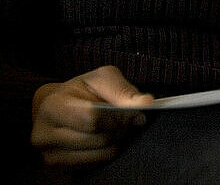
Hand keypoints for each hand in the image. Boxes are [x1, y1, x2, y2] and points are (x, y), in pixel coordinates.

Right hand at [31, 66, 153, 166]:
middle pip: (99, 139)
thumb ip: (122, 90)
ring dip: (117, 141)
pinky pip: (97, 165)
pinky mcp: (62, 169)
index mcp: (51, 107)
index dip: (118, 116)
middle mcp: (44, 135)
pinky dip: (108, 152)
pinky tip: (106, 138)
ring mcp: (51, 156)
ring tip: (116, 127)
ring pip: (101, 154)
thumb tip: (145, 103)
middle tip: (125, 119)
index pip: (92, 119)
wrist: (57, 106)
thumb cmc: (81, 90)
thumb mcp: (100, 79)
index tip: (132, 111)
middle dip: (120, 128)